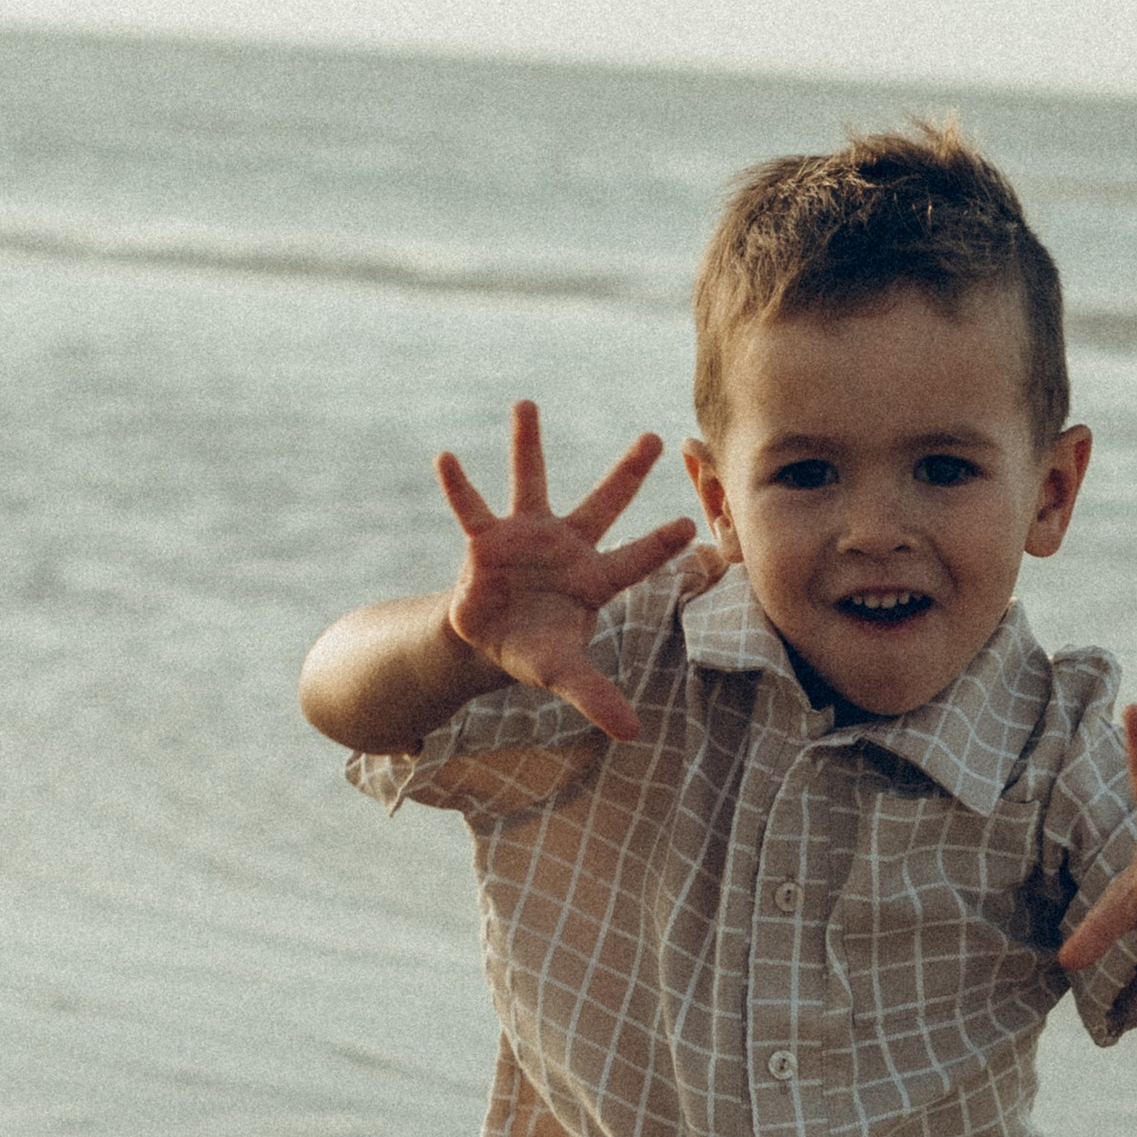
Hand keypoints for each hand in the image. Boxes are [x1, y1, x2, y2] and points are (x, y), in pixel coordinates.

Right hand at [436, 402, 698, 739]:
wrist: (490, 639)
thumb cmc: (537, 650)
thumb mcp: (565, 674)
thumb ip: (596, 695)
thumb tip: (633, 733)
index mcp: (593, 579)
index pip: (634, 561)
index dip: (658, 547)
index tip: (689, 526)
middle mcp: (566, 546)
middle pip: (602, 505)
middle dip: (626, 474)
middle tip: (654, 437)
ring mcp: (525, 536)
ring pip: (531, 482)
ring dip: (528, 444)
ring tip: (527, 403)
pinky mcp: (485, 540)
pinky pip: (470, 507)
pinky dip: (458, 486)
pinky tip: (447, 458)